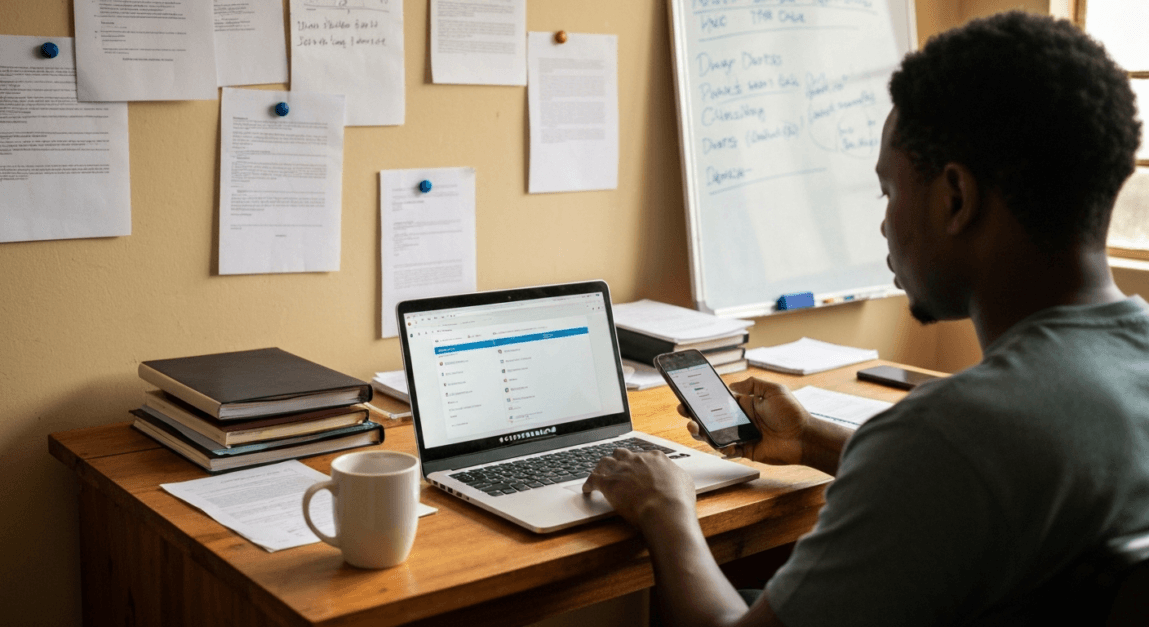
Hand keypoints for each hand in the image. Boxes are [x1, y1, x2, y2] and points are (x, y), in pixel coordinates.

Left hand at [582, 448, 695, 529]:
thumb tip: (676, 478)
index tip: (638, 469)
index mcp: (656, 458)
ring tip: (599, 474)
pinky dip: (589, 483)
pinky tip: (587, 489)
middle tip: (617, 468)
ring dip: (601, 468)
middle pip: (622, 454)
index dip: (639, 463)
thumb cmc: (678, 500)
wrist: (665, 510)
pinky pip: (593, 479)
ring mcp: (622, 469)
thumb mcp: (685, 483)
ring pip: (605, 461)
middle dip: (618, 460)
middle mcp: (637, 459)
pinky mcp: (609, 483)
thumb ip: (677, 477)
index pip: (643, 455)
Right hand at [680, 376, 810, 465]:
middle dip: (695, 414)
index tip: (689, 394)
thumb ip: (752, 384)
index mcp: (745, 404)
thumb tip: (732, 386)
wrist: (804, 437)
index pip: (718, 400)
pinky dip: (722, 448)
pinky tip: (721, 444)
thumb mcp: (774, 390)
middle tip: (684, 411)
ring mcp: (742, 435)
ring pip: (715, 434)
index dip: (703, 398)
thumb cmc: (792, 413)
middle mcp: (741, 419)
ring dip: (702, 432)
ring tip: (693, 428)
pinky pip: (728, 450)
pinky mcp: (746, 450)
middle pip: (712, 417)